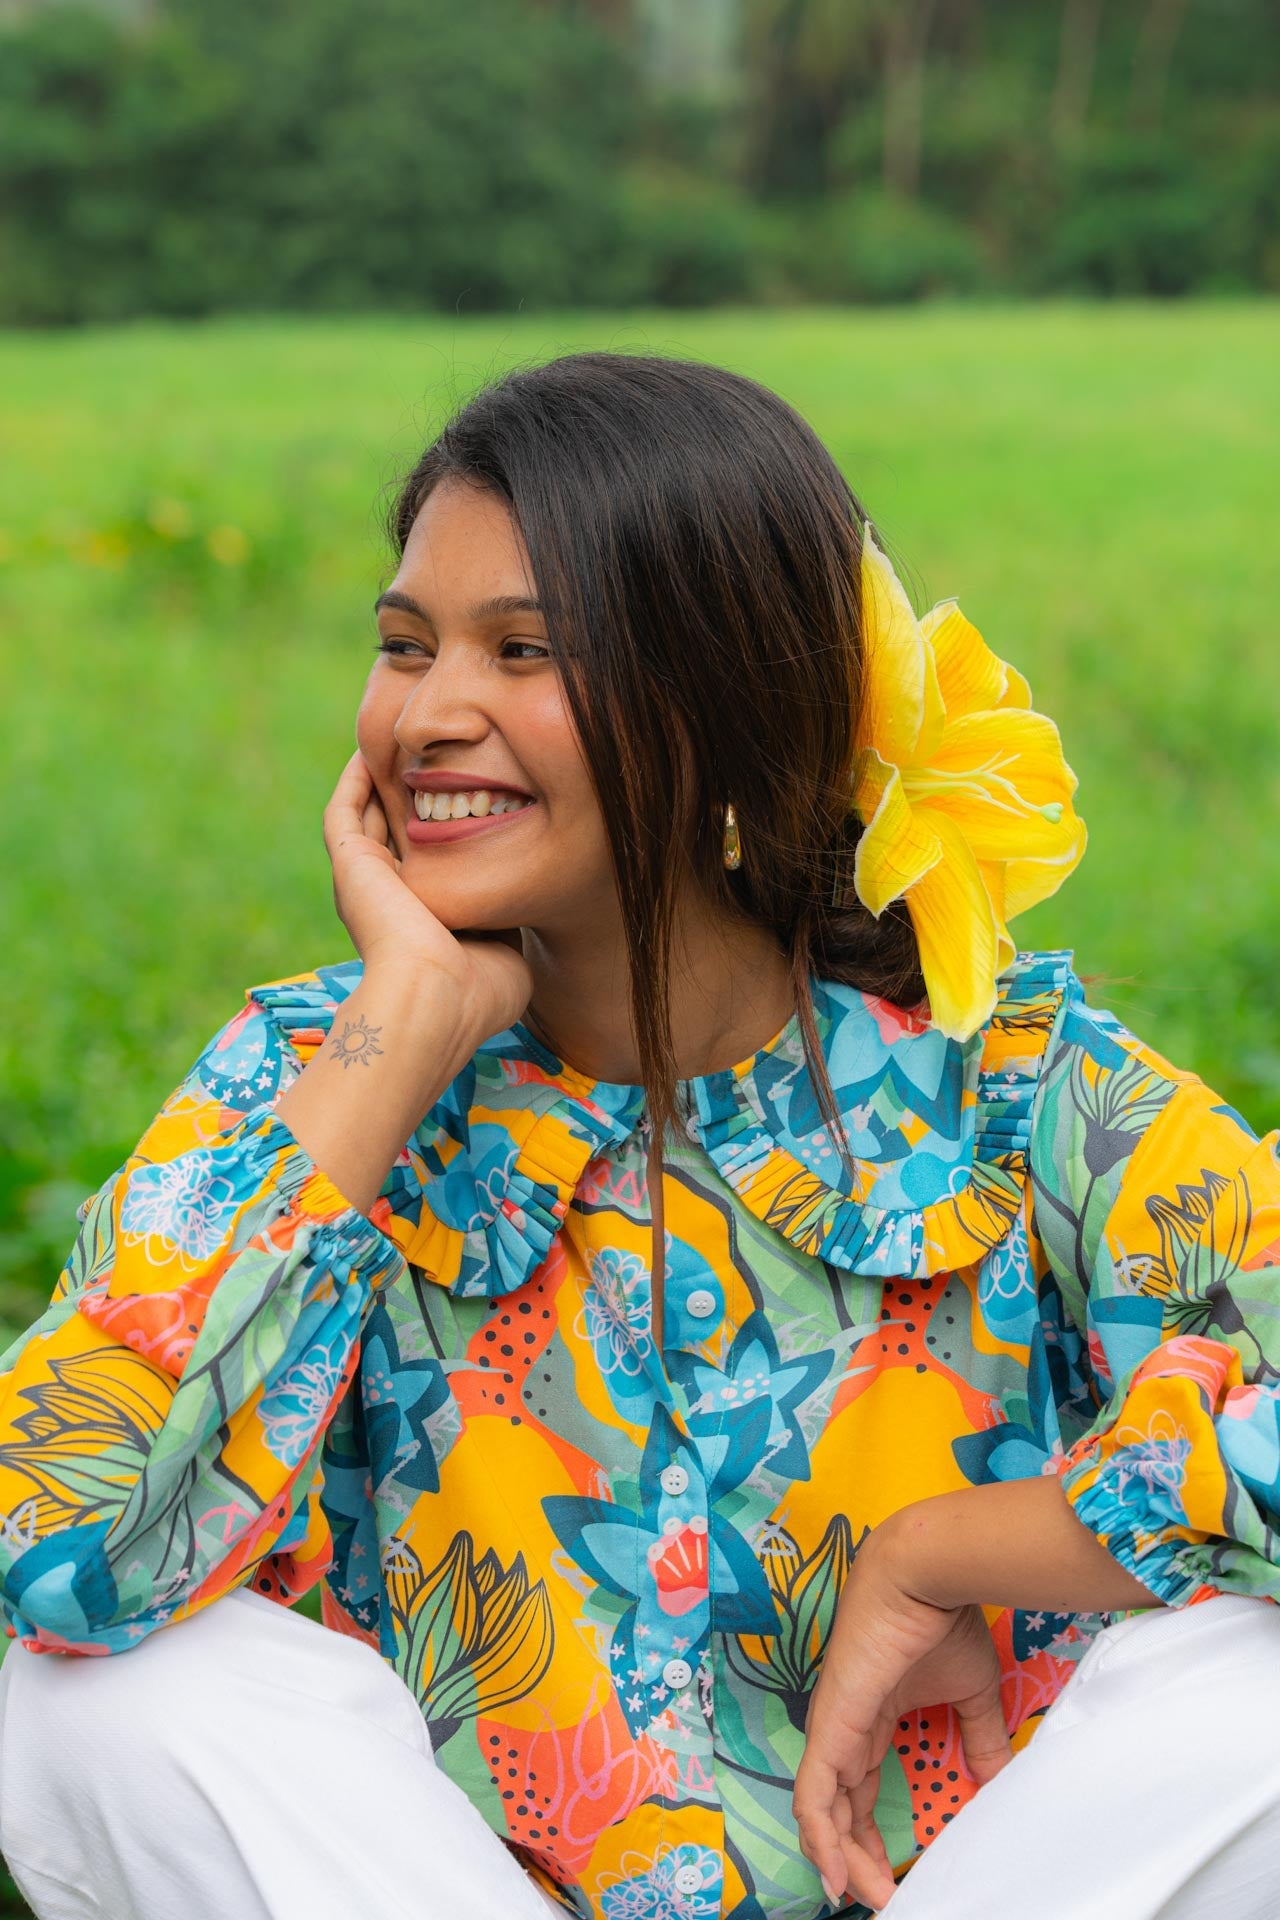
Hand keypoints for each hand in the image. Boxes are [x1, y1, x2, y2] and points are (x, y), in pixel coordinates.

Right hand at [323, 750, 532, 1041]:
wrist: (436, 999)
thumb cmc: (477, 993)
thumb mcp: (507, 953)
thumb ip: (508, 922)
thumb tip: (519, 903)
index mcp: (424, 924)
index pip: (432, 868)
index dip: (446, 834)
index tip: (474, 800)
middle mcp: (390, 901)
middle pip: (397, 834)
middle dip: (412, 798)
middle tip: (434, 758)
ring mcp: (366, 883)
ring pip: (367, 818)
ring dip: (382, 781)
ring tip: (401, 742)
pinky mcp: (351, 865)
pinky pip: (344, 810)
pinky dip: (354, 781)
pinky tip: (371, 751)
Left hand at [793, 1522, 1011, 1911]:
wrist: (925, 1574)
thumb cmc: (944, 1621)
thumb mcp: (970, 1691)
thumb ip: (977, 1737)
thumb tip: (995, 1781)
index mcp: (871, 1718)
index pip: (858, 1791)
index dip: (869, 1835)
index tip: (896, 1876)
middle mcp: (845, 1727)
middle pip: (840, 1809)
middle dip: (859, 1859)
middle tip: (886, 1897)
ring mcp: (833, 1726)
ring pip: (822, 1810)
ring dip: (843, 1859)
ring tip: (866, 1896)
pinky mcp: (830, 1724)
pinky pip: (812, 1792)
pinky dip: (821, 1837)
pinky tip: (836, 1874)